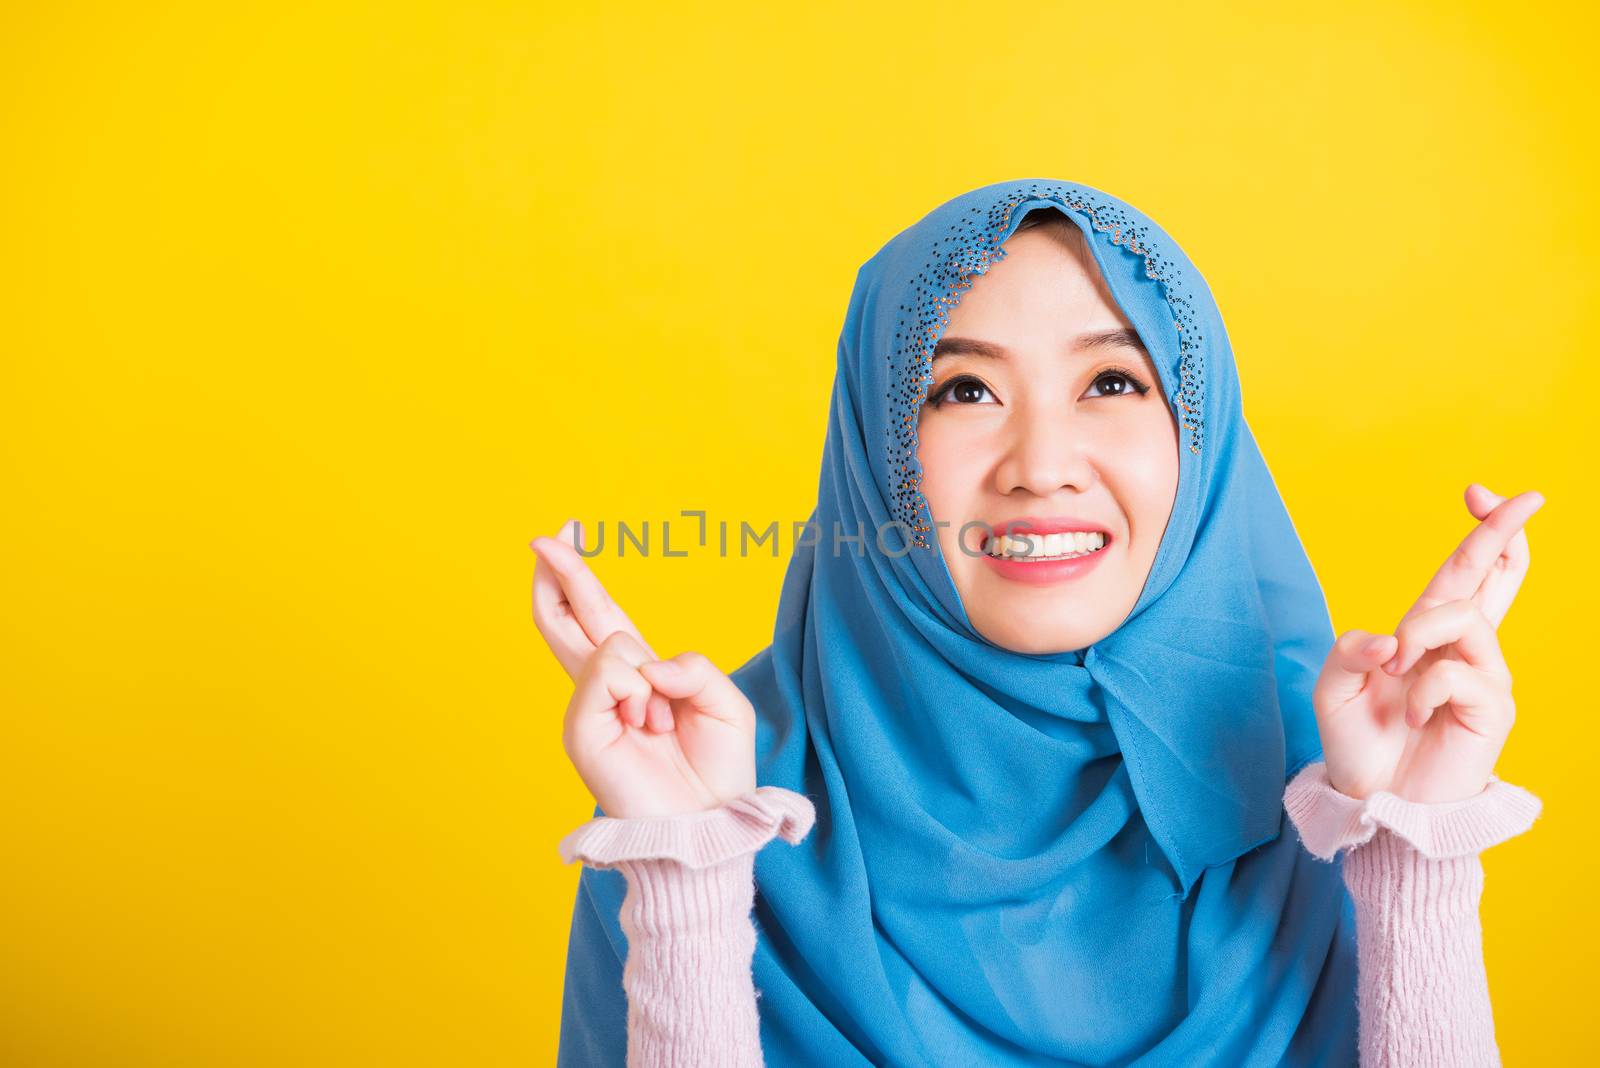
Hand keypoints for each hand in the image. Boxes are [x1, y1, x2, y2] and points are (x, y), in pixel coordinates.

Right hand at [530, 519, 756, 818]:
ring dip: (646, 676)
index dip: (581, 576)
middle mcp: (607, 689)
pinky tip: (649, 725)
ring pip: (600, 643)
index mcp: (639, 676)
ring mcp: (589, 708)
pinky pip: (606, 672)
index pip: (601, 616)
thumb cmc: (718, 770)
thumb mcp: (725, 702)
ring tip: (662, 723)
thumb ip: (692, 665)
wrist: (707, 824)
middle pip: (568, 618)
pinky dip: (638, 691)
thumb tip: (646, 666)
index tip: (567, 532)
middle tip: (543, 536)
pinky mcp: (580, 729)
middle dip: (558, 573)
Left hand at [1311, 484, 1545, 803]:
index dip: (1480, 533)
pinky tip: (1412, 716)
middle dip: (1505, 533)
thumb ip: (1351, 650)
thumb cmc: (1358, 743)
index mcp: (1424, 634)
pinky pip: (1458, 675)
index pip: (1462, 573)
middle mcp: (1460, 649)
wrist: (1373, 800)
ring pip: (1465, 620)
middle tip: (1525, 497)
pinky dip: (1424, 689)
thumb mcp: (1334, 687)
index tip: (1481, 490)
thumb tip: (1389, 638)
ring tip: (1397, 670)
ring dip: (1422, 634)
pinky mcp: (1493, 709)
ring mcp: (1482, 676)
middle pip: (1495, 578)